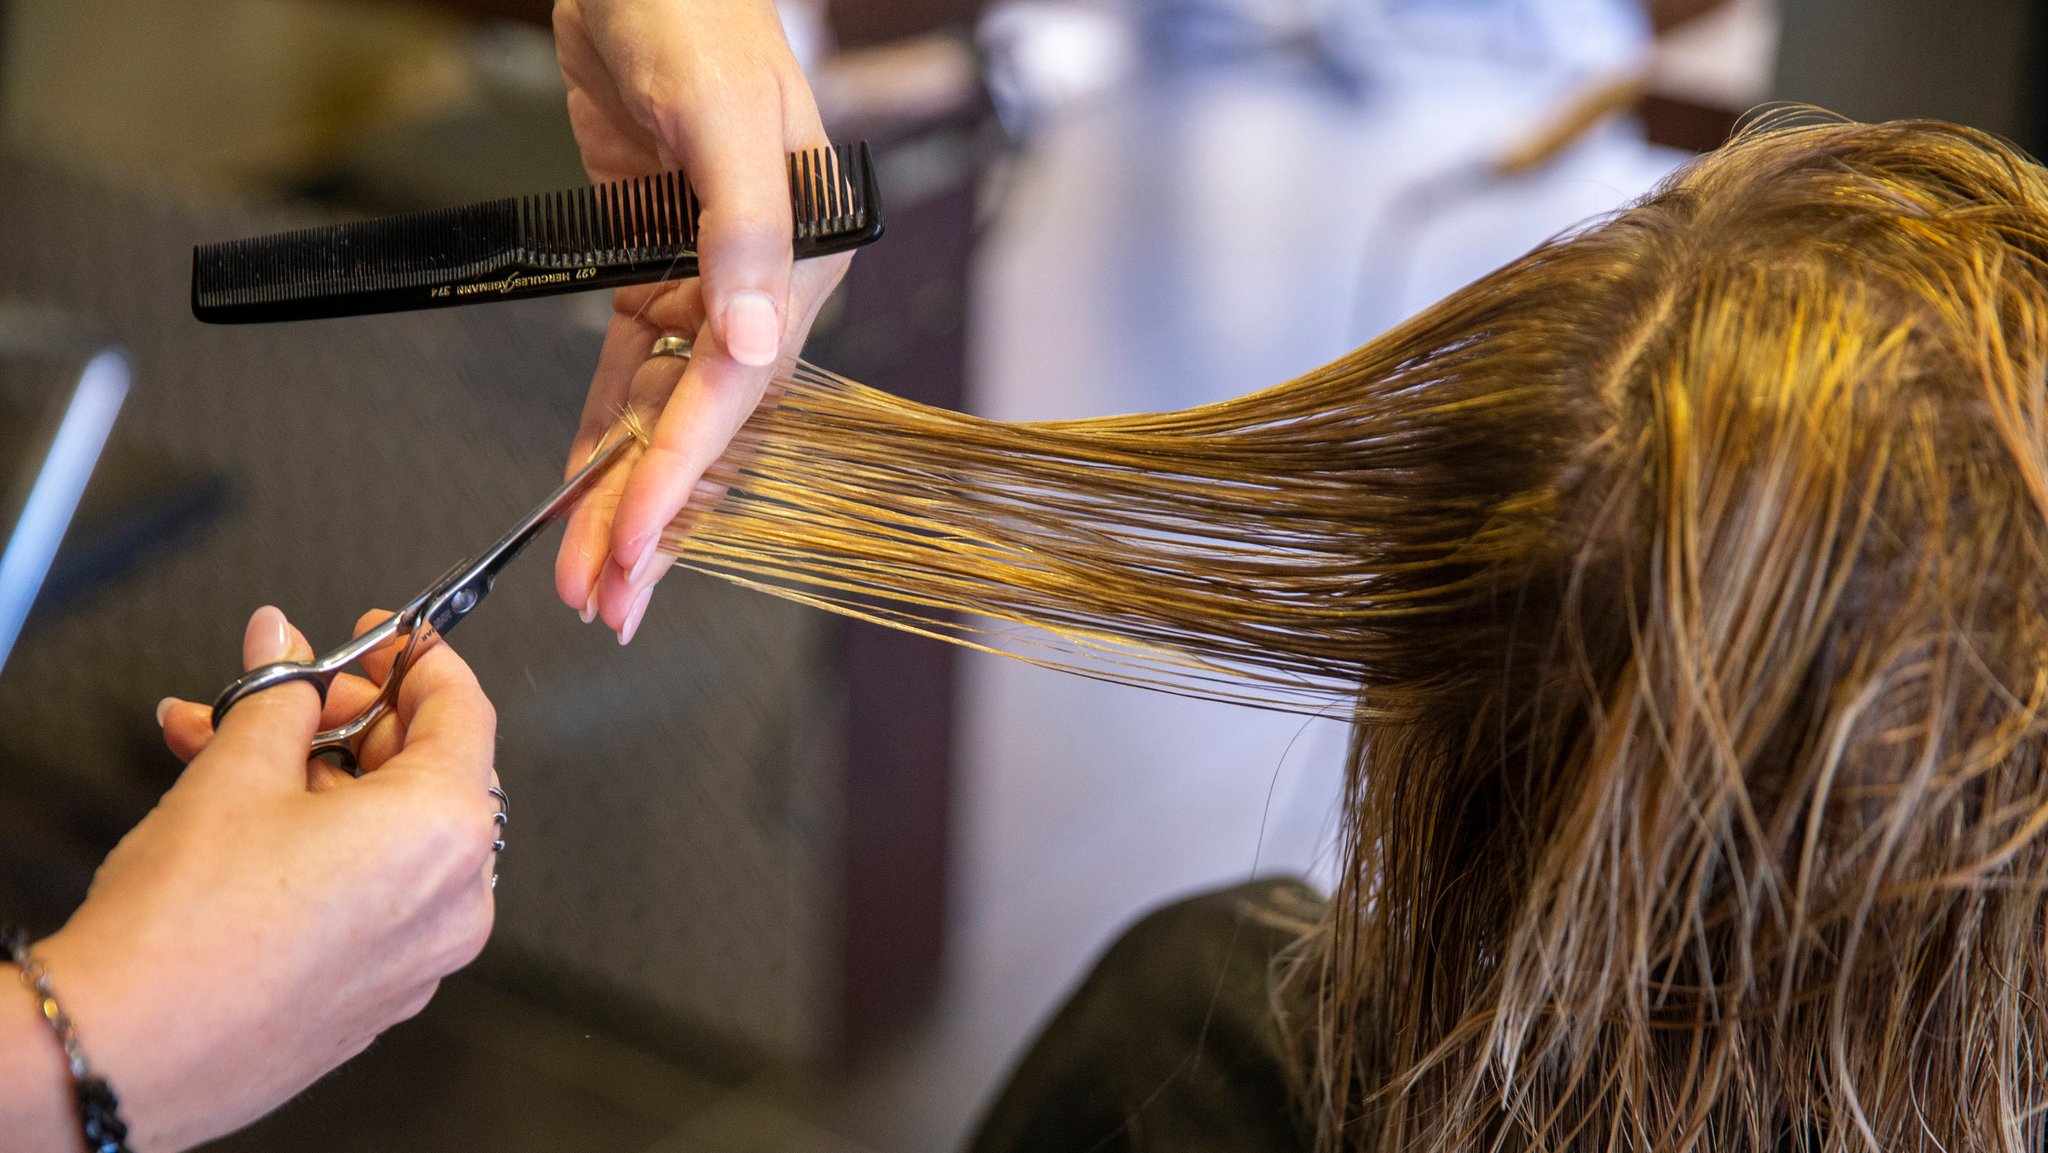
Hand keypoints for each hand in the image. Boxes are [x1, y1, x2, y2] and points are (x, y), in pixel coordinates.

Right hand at [26, 606, 499, 1151]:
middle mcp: (457, 900)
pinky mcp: (378, 993)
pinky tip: (245, 814)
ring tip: (224, 742)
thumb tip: (286, 642)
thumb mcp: (237, 771)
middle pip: (427, 772)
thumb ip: (280, 694)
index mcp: (447, 831)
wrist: (122, 1054)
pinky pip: (373, 891)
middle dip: (344, 720)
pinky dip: (324, 844)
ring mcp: (421, 956)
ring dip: (314, 778)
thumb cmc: (187, 927)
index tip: (380, 636)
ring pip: (388, 832)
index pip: (464, 711)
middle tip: (285, 690)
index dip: (418, 660)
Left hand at [551, 0, 853, 642]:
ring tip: (590, 579)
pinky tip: (582, 492)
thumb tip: (758, 342)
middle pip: (704, 427)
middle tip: (606, 601)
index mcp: (802, 260)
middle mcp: (760, 286)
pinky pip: (628, 371)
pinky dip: (604, 432)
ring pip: (663, 414)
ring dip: (625, 494)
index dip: (679, 472)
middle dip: (654, 517)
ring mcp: (703, 282)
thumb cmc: (693, 12)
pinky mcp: (649, 270)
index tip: (633, 543)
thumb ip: (743, 232)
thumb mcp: (721, 115)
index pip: (737, 391)